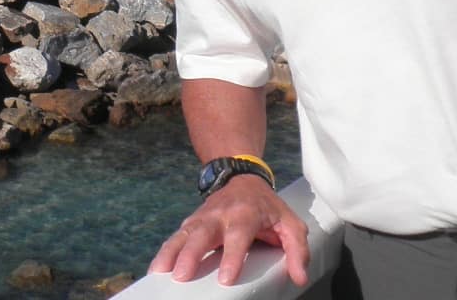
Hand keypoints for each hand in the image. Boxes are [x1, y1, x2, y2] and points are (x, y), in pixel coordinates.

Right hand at [149, 176, 309, 286]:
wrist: (241, 177)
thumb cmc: (266, 206)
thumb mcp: (290, 222)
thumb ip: (297, 249)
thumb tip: (299, 276)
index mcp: (246, 214)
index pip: (238, 236)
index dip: (232, 257)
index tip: (225, 278)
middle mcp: (220, 214)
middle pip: (202, 234)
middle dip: (191, 255)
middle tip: (182, 275)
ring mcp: (203, 217)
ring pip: (184, 234)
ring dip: (171, 252)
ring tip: (159, 271)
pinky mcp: (192, 222)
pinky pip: (177, 237)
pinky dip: (166, 251)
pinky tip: (157, 266)